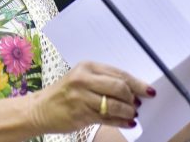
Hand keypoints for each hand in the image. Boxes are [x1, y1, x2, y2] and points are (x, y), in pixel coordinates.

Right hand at [26, 61, 153, 133]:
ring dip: (128, 112)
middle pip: (119, 87)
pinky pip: (108, 119)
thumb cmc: (64, 93)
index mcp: (87, 67)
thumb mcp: (82, 79)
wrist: (40, 108)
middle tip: (136, 105)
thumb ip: (104, 81)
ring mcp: (81, 97)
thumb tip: (133, 90)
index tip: (149, 91)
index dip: (137, 83)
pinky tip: (127, 123)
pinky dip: (121, 122)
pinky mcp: (81, 114)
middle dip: (132, 98)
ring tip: (132, 114)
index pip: (118, 73)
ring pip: (115, 105)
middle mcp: (83, 79)